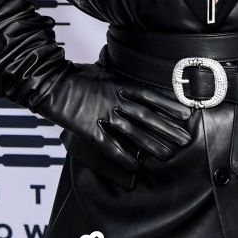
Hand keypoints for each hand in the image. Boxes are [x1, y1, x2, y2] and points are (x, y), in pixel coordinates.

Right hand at [32, 56, 193, 189]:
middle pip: (146, 116)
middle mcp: (115, 100)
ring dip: (151, 144)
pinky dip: (122, 156)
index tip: (186, 114)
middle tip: (185, 139)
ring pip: (132, 132)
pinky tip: (134, 165)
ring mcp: (102, 114)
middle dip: (167, 128)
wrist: (52, 82)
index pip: (150, 96)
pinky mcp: (88, 128)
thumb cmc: (78, 76)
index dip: (169, 106)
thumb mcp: (104, 73)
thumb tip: (134, 88)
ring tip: (167, 155)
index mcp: (119, 85)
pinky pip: (108, 145)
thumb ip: (120, 82)